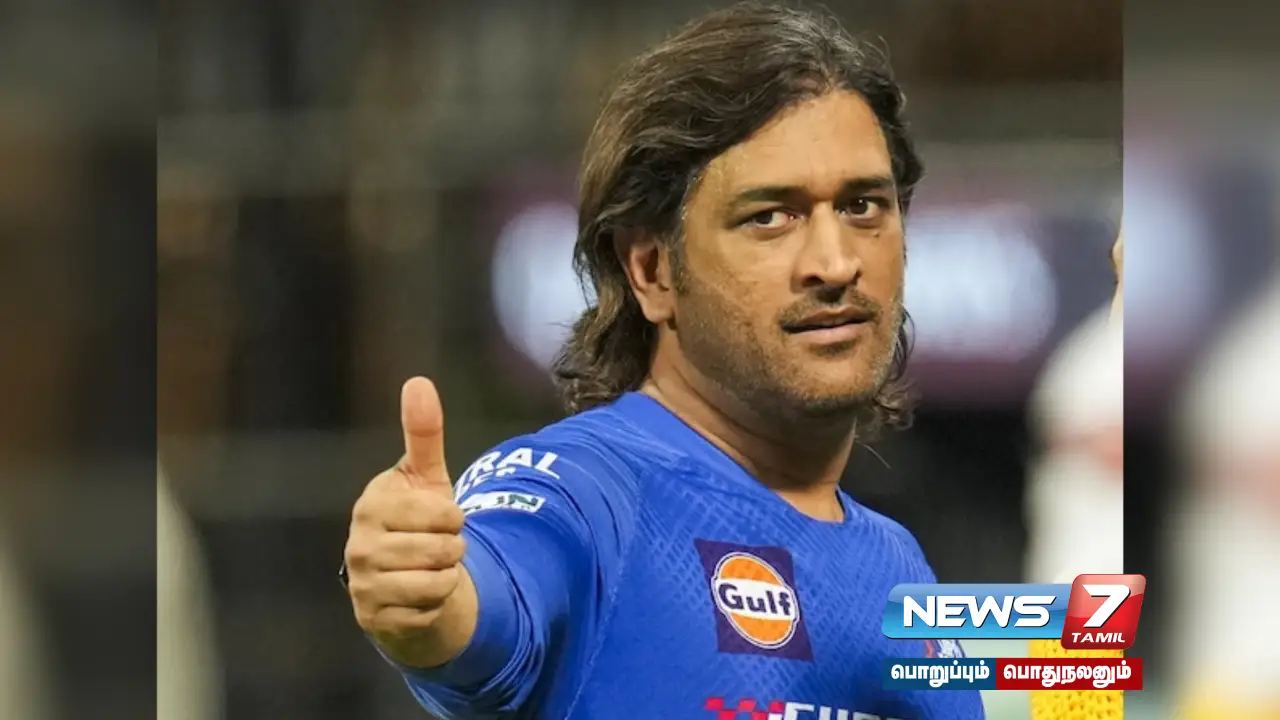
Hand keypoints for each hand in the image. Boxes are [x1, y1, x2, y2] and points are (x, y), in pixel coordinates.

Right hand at [344, 377, 469, 660]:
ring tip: (430, 569)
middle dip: (454, 549)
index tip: (439, 517)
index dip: (454, 517)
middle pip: (443, 549)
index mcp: (372, 504)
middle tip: (437, 546)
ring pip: (438, 581)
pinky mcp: (373, 618)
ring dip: (447, 577)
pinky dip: (436, 605)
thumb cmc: (419, 521)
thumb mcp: (426, 477)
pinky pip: (429, 611)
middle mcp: (359, 544)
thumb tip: (418, 381)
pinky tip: (420, 596)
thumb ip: (423, 433)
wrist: (405, 581)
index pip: (444, 514)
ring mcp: (363, 583)